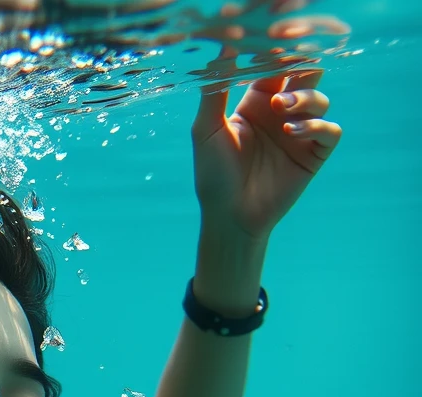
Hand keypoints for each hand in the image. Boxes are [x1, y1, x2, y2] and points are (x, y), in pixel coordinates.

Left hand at [191, 47, 342, 240]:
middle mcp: (280, 112)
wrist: (229, 216)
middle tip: (293, 61)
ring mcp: (299, 133)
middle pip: (304, 74)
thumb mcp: (206, 129)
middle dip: (302, 64)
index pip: (275, 65)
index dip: (279, 51)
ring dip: (304, 97)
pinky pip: (330, 130)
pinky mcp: (313, 155)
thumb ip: (215, 88)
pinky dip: (317, 126)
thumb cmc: (213, 175)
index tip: (277, 39)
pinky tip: (292, 131)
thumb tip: (223, 46)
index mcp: (256, 101)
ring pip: (319, 98)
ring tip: (282, 107)